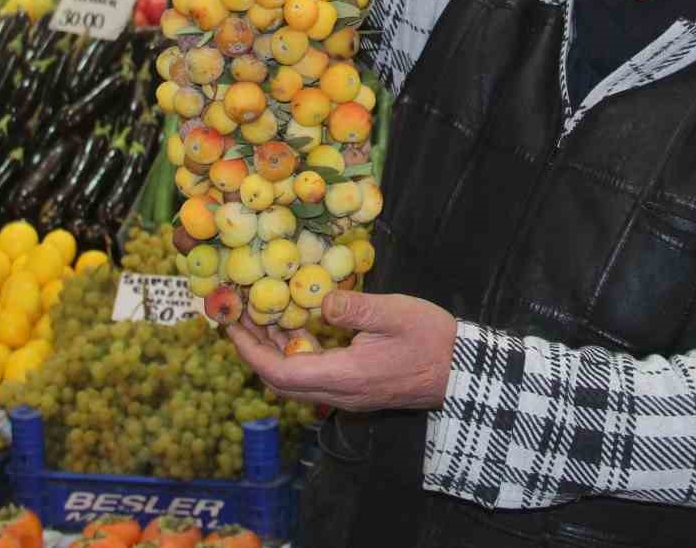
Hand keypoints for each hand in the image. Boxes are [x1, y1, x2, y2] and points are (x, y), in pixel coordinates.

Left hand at [226, 290, 457, 411]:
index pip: (283, 373)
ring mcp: (348, 395)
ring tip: (260, 318)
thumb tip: (319, 300)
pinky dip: (296, 354)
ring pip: (296, 382)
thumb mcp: (394, 312)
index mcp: (346, 376)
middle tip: (238, 318)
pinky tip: (297, 327)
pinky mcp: (356, 389)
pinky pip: (314, 377)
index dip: (252, 351)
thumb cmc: (432, 339)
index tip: (233, 326)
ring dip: (274, 353)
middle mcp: (341, 393)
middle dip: (255, 351)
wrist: (462, 371)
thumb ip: (353, 307)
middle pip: (282, 382)